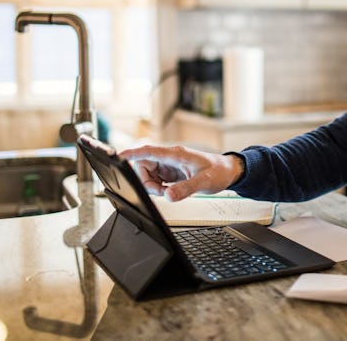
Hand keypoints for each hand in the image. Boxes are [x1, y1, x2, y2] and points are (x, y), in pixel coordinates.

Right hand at [118, 144, 243, 201]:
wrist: (227, 172)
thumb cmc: (218, 171)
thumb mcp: (204, 182)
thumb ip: (186, 188)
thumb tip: (168, 195)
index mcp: (176, 154)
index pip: (149, 151)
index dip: (132, 153)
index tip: (118, 157)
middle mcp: (169, 158)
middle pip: (142, 166)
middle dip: (146, 181)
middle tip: (162, 191)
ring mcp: (168, 166)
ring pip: (147, 175)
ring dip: (153, 186)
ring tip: (170, 192)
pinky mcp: (169, 173)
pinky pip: (155, 180)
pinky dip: (158, 189)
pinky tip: (171, 191)